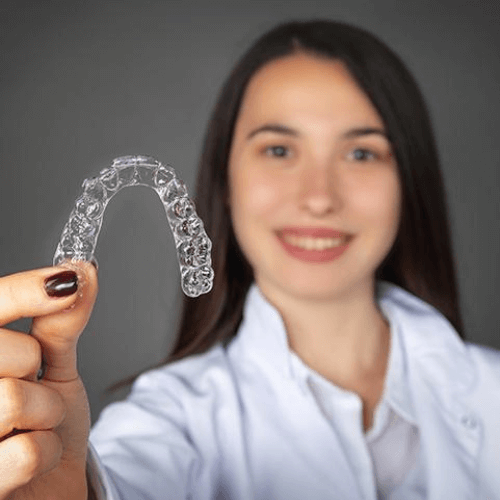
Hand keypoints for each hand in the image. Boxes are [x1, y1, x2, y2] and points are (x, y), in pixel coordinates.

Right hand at [0, 262, 97, 499]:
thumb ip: (60, 323)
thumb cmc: (44, 421)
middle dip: (36, 367)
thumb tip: (83, 271)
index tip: (69, 281)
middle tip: (31, 383)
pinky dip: (45, 452)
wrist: (46, 481)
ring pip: (14, 401)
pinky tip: (28, 459)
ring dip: (47, 413)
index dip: (27, 290)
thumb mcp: (54, 366)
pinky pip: (26, 452)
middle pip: (8, 354)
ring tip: (32, 424)